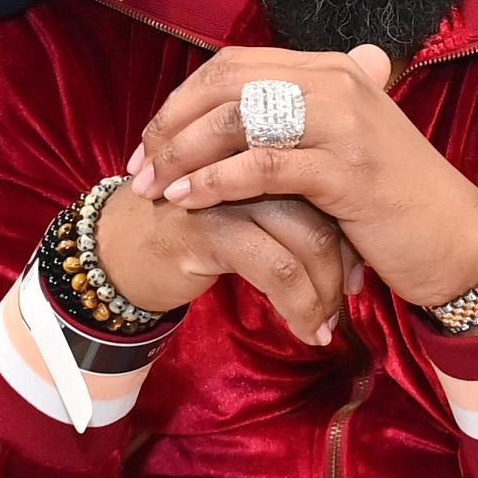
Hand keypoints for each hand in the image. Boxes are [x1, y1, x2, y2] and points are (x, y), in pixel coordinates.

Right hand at [95, 185, 359, 346]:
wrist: (116, 252)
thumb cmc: (190, 231)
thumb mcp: (247, 211)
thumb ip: (293, 210)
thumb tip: (358, 251)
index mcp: (263, 145)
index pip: (327, 177)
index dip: (352, 226)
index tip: (361, 269)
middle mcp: (249, 160)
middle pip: (324, 205)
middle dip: (345, 258)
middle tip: (354, 294)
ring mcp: (228, 193)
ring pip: (307, 237)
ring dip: (326, 290)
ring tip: (328, 324)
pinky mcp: (209, 229)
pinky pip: (276, 269)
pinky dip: (300, 306)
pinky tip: (306, 332)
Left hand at [131, 44, 477, 311]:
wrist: (457, 241)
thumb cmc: (394, 201)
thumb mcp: (341, 148)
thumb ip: (291, 126)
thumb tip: (224, 121)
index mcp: (332, 69)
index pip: (232, 65)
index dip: (180, 102)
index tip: (147, 146)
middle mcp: (338, 81)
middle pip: (226, 83)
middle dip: (171, 126)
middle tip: (138, 170)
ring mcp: (345, 123)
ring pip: (238, 117)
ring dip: (184, 155)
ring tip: (155, 190)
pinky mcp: (348, 171)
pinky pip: (263, 165)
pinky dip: (216, 182)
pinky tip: (190, 202)